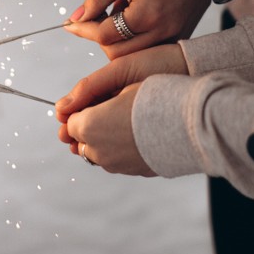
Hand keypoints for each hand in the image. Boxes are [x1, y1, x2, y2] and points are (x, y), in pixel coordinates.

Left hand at [55, 44, 187, 174]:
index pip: (68, 123)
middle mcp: (98, 150)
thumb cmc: (157, 94)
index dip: (78, 112)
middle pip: (80, 142)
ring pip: (98, 154)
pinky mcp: (136, 170)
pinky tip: (137, 135)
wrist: (194, 119)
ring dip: (103, 141)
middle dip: (87, 128)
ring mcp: (117, 164)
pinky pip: (119, 160)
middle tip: (106, 111)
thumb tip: (59, 108)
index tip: (90, 103)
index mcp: (89, 126)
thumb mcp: (118, 83)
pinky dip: (121, 150)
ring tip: (123, 123)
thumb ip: (84, 95)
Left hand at [65, 0, 220, 58]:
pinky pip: (146, 52)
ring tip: (122, 8)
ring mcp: (173, 40)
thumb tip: (75, 18)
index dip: (84, 28)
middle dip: (99, 36)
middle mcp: (163, 33)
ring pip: (130, 58)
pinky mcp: (178, 40)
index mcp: (148, 15)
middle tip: (102, 11)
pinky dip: (132, 41)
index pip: (104, 35)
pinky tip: (134, 16)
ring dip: (116, 39)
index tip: (71, 22)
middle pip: (115, 54)